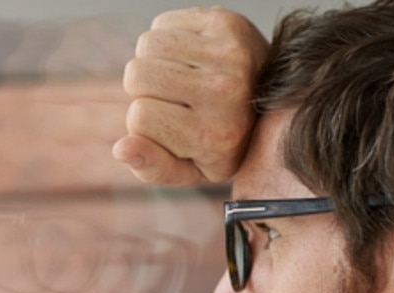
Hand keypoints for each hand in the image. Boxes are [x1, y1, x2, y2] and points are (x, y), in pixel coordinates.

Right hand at [113, 7, 268, 185]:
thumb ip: (152, 168)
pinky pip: (162, 23)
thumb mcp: (189, 169)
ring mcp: (229, 54)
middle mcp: (224, 92)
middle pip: (138, 74)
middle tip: (172, 98)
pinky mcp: (227, 23)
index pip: (139, 116)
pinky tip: (188, 57)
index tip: (169, 125)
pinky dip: (167, 39)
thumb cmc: (223, 141)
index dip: (143, 121)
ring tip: (178, 76)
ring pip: (147, 45)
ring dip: (153, 61)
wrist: (272, 101)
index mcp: (213, 135)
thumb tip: (122, 148)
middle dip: (143, 89)